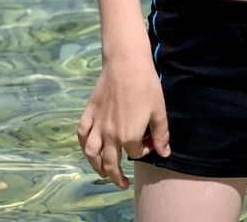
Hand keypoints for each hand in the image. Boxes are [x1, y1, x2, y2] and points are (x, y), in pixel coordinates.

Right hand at [77, 54, 169, 187]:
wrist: (126, 62)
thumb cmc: (146, 84)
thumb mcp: (159, 110)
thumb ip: (161, 134)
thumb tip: (164, 153)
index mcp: (129, 136)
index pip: (135, 153)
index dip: (145, 150)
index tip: (151, 142)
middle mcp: (110, 135)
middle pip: (110, 163)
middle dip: (116, 177)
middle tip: (122, 183)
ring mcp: (97, 124)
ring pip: (92, 154)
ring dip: (97, 168)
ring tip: (103, 174)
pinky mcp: (90, 112)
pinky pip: (82, 134)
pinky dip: (84, 145)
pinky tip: (89, 149)